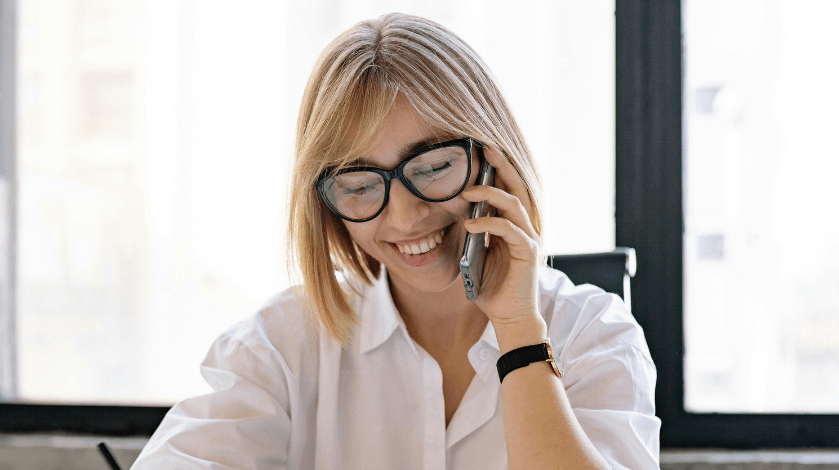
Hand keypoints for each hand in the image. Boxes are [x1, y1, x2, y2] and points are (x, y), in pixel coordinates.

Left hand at [460, 146, 542, 329]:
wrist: (508, 316)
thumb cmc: (493, 287)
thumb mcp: (477, 255)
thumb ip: (474, 234)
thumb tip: (460, 213)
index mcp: (513, 226)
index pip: (507, 190)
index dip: (497, 171)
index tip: (481, 152)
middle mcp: (524, 227)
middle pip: (517, 188)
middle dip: (501, 166)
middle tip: (485, 149)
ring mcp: (528, 238)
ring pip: (513, 204)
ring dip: (489, 194)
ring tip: (466, 192)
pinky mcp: (527, 252)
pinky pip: (509, 230)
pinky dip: (489, 223)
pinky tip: (470, 223)